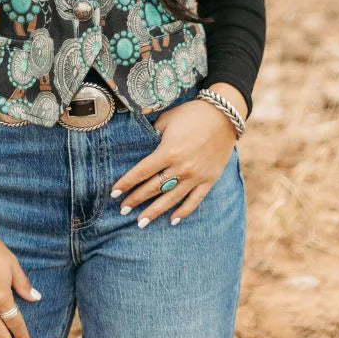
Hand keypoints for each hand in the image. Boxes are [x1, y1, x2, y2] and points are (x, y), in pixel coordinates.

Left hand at [111, 100, 237, 226]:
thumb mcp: (167, 119)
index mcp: (168, 152)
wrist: (224, 115)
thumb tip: (139, 142)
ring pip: (171, 199)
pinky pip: (195, 201)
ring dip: (155, 212)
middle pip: (153, 188)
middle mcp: (181, 168)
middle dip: (136, 200)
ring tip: (141, 223)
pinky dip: (184, 212)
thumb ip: (152, 133)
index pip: (142, 172)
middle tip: (122, 210)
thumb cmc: (191, 114)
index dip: (127, 183)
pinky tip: (173, 221)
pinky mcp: (209, 180)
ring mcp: (196, 176)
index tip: (114, 193)